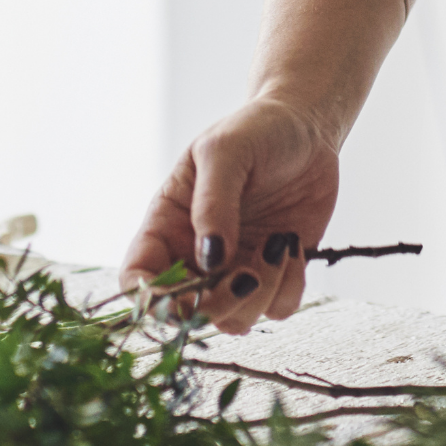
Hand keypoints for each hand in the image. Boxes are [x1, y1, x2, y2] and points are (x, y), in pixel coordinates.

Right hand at [119, 95, 339, 334]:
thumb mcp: (225, 151)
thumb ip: (213, 203)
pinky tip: (292, 246)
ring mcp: (236, 267)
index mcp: (168, 225)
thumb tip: (210, 258)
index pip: (137, 278)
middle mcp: (196, 255)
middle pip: (186, 313)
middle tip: (248, 275)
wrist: (308, 126)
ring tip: (279, 245)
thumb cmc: (255, 130)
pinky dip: (288, 288)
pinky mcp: (275, 272)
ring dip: (259, 294)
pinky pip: (277, 309)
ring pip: (233, 320)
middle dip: (216, 306)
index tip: (185, 294)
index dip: (151, 299)